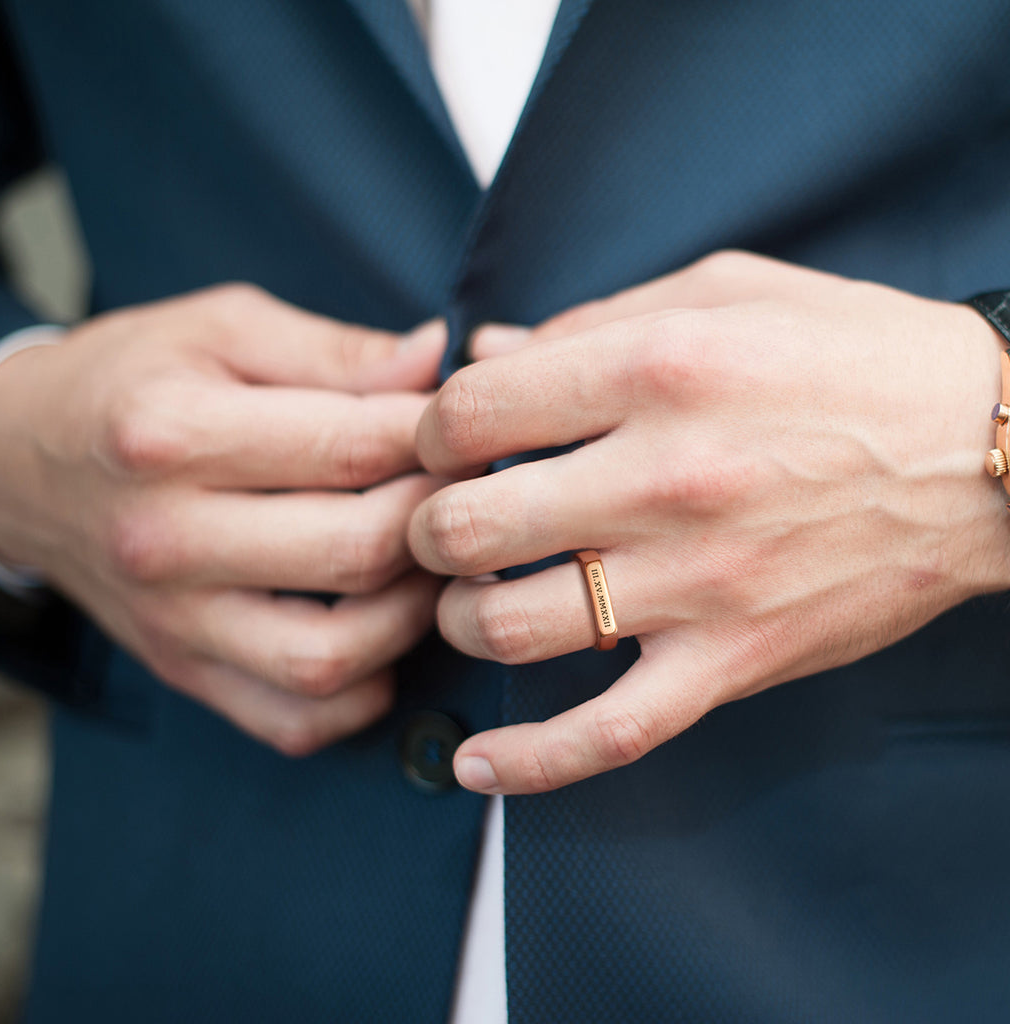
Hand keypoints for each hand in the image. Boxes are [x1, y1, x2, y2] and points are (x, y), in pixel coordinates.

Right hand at [0, 284, 445, 753]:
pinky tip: (381, 639)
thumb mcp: (222, 329)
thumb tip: (437, 358)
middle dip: (437, 522)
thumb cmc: (132, 380)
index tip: (465, 433)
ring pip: (331, 656)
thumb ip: (334, 350)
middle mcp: (169, 538)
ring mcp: (175, 619)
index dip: (437, 442)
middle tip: (462, 496)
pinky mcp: (185, 668)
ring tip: (431, 566)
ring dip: (412, 616)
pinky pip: (294, 720)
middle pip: (355, 552)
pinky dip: (359, 694)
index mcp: (177, 434)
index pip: (352, 449)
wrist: (17, 462)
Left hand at [409, 252, 1009, 793]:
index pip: (472, 410)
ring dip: (461, 619)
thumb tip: (489, 349)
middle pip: (467, 527)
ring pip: (512, 629)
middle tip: (445, 522)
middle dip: (427, 528)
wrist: (992, 449)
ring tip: (475, 598)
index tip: (449, 442)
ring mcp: (699, 583)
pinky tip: (479, 766)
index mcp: (656, 368)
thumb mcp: (724, 292)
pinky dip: (529, 762)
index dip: (432, 428)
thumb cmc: (854, 356)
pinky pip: (608, 735)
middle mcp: (665, 478)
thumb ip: (590, 321)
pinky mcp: (734, 660)